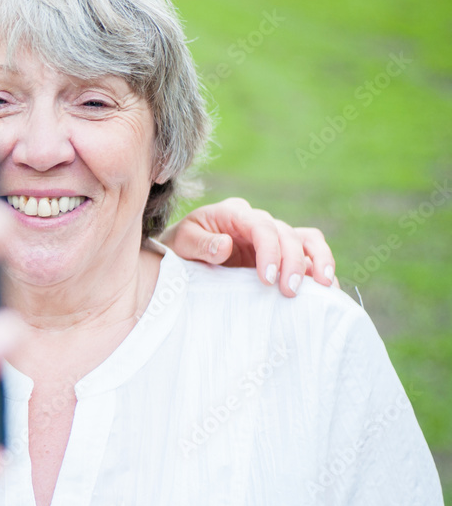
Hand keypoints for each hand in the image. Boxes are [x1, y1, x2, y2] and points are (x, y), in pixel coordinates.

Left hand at [159, 197, 336, 297]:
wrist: (179, 256)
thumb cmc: (179, 248)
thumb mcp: (181, 243)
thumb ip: (201, 244)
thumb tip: (225, 245)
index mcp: (233, 214)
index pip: (261, 225)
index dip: (269, 250)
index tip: (267, 278)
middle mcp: (257, 221)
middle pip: (287, 234)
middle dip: (293, 262)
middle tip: (289, 291)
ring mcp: (272, 237)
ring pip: (306, 239)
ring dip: (318, 260)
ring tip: (324, 287)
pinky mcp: (280, 254)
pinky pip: (309, 255)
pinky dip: (320, 270)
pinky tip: (327, 291)